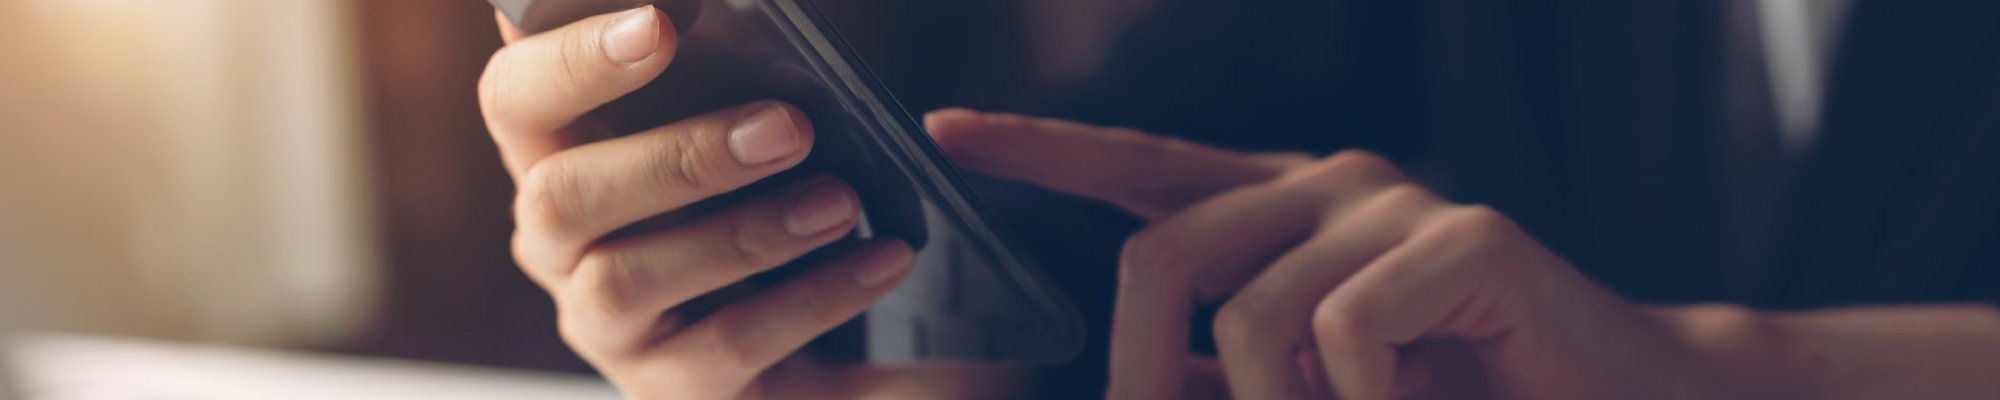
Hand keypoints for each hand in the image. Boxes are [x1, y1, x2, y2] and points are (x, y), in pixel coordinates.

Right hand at [481, 7, 1017, 398]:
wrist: (812, 344)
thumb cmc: (764, 205)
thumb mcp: (751, 141)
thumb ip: (757, 91)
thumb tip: (859, 80)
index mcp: (563, 155)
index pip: (518, 100)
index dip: (570, 59)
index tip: (659, 25)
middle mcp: (559, 243)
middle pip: (559, 197)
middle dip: (677, 157)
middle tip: (788, 127)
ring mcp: (603, 323)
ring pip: (627, 279)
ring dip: (743, 234)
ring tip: (840, 200)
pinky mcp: (665, 386)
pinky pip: (723, 345)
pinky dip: (810, 297)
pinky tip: (877, 260)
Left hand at [925, 110, 1734, 399]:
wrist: (1615, 398)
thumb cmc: (1452, 392)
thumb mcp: (1307, 385)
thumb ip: (1219, 368)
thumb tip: (1137, 384)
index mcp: (1279, 208)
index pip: (1140, 165)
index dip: (1040, 149)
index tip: (946, 133)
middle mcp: (1327, 182)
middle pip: (1161, 253)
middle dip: (1137, 370)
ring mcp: (1394, 201)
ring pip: (1251, 313)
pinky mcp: (1466, 235)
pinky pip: (1346, 330)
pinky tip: (1417, 399)